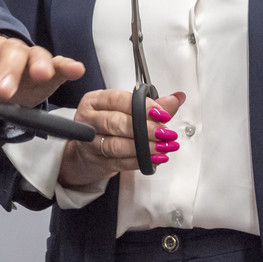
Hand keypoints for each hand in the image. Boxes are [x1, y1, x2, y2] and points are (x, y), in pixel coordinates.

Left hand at [0, 33, 85, 124]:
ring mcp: (27, 57)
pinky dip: (67, 66)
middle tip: (2, 92)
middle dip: (6, 71)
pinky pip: (58, 64)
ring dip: (38, 65)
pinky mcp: (47, 69)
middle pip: (7, 52)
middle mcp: (3, 49)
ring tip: (42, 75)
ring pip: (34, 54)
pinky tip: (76, 69)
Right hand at [59, 89, 186, 187]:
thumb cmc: (107, 125)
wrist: (86, 152)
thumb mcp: (124, 110)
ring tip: (163, 147)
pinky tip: (154, 159)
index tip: (162, 114)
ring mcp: (90, 142)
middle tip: (164, 132)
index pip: (117, 99)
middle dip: (144, 129)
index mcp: (95, 101)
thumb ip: (151, 105)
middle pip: (115, 123)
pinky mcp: (97, 162)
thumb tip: (176, 98)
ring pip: (117, 145)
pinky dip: (139, 161)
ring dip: (144, 147)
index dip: (142, 107)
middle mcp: (89, 120)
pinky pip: (120, 162)